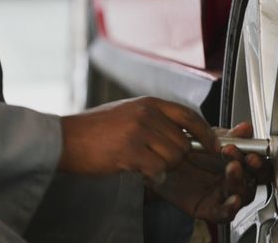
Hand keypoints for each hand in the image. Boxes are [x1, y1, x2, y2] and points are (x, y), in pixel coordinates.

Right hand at [58, 97, 218, 183]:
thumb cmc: (92, 130)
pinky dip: (152, 175)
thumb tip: (181, 133)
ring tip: (143, 164)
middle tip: (157, 160)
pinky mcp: (130, 150)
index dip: (205, 133)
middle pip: (184, 142)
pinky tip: (138, 171)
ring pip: (173, 157)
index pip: (189, 116)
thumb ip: (153, 119)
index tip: (212, 145)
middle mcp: (145, 113)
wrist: (65, 139)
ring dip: (163, 167)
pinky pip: (157, 169)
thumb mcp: (127, 113)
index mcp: (147, 103)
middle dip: (176, 157)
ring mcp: (138, 131)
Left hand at [150, 123, 272, 222]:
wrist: (158, 162)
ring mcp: (222, 195)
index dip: (259, 159)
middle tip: (242, 159)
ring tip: (232, 168)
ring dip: (240, 183)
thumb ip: (226, 135)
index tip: (252, 152)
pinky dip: (231, 208)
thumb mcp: (205, 138)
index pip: (257, 164)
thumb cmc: (184, 152)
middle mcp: (233, 180)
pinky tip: (232, 200)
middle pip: (255, 180)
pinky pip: (224, 213)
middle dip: (252, 170)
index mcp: (237, 162)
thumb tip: (245, 128)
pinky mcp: (209, 208)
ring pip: (242, 195)